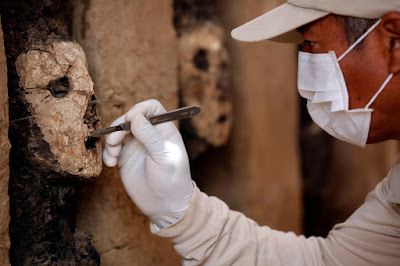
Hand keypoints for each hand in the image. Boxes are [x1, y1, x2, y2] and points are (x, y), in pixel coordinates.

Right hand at [103, 99, 193, 228]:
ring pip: (118, 131)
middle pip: (130, 117)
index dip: (140, 108)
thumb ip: (150, 136)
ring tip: (113, 156)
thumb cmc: (172, 180)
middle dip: (119, 126)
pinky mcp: (125, 158)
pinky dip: (107, 153)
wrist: (165, 205)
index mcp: (164, 130)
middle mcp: (149, 135)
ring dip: (111, 140)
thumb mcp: (164, 157)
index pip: (152, 108)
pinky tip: (110, 164)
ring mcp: (136, 145)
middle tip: (115, 140)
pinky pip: (111, 148)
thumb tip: (136, 116)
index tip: (130, 119)